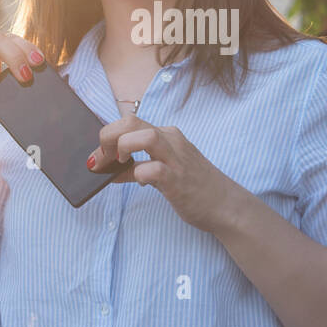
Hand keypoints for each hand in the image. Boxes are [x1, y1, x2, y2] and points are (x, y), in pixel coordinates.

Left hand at [86, 113, 240, 231]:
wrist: (226, 205)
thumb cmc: (195, 187)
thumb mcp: (164, 172)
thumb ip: (137, 169)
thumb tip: (108, 172)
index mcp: (167, 135)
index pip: (129, 121)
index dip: (108, 135)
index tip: (99, 156)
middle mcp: (171, 141)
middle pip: (130, 122)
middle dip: (108, 137)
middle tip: (102, 159)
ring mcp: (176, 159)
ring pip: (144, 136)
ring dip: (122, 148)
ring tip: (118, 164)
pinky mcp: (178, 180)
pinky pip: (153, 169)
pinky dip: (139, 174)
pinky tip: (140, 182)